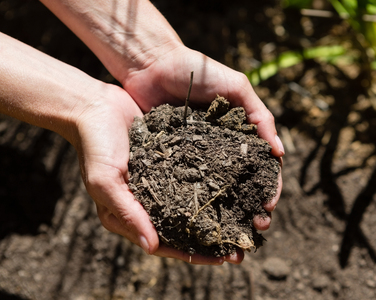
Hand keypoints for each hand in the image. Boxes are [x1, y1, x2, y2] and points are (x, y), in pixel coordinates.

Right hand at [73, 83, 239, 263]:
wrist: (96, 107)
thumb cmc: (95, 146)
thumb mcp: (106, 181)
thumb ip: (128, 213)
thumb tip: (152, 248)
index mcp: (129, 215)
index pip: (165, 243)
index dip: (193, 254)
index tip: (221, 259)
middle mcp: (148, 202)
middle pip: (184, 228)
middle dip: (211, 239)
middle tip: (241, 248)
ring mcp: (160, 182)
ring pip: (192, 205)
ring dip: (216, 214)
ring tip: (244, 220)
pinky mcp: (170, 162)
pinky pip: (193, 177)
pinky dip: (211, 185)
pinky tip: (233, 187)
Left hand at [122, 45, 283, 230]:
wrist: (153, 65)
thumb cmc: (199, 71)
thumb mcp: (236, 87)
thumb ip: (259, 115)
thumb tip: (279, 152)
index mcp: (240, 134)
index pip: (262, 167)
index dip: (270, 187)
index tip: (270, 206)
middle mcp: (222, 149)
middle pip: (242, 184)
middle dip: (252, 206)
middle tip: (256, 227)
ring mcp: (198, 155)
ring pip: (216, 189)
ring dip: (227, 211)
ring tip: (232, 230)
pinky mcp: (174, 158)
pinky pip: (187, 182)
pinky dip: (196, 201)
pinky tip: (200, 218)